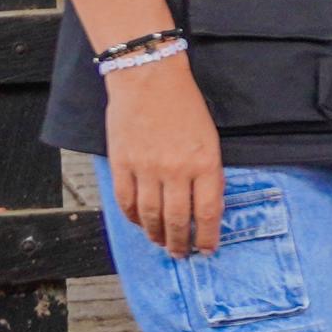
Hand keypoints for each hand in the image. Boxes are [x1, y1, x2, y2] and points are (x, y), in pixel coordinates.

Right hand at [107, 57, 225, 258]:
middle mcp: (175, 170)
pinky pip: (125, 201)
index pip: (208, 212)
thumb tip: (205, 206)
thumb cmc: (185, 106)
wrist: (149, 78)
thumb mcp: (210, 139)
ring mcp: (146, 168)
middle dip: (180, 243)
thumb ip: (208, 172)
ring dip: (156, 235)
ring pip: (150, 215)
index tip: (208, 249)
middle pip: (178, 220)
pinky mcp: (122, 163)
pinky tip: (140, 223)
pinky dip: (133, 218)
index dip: (208, 236)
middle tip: (181, 254)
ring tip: (161, 243)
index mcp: (204, 163)